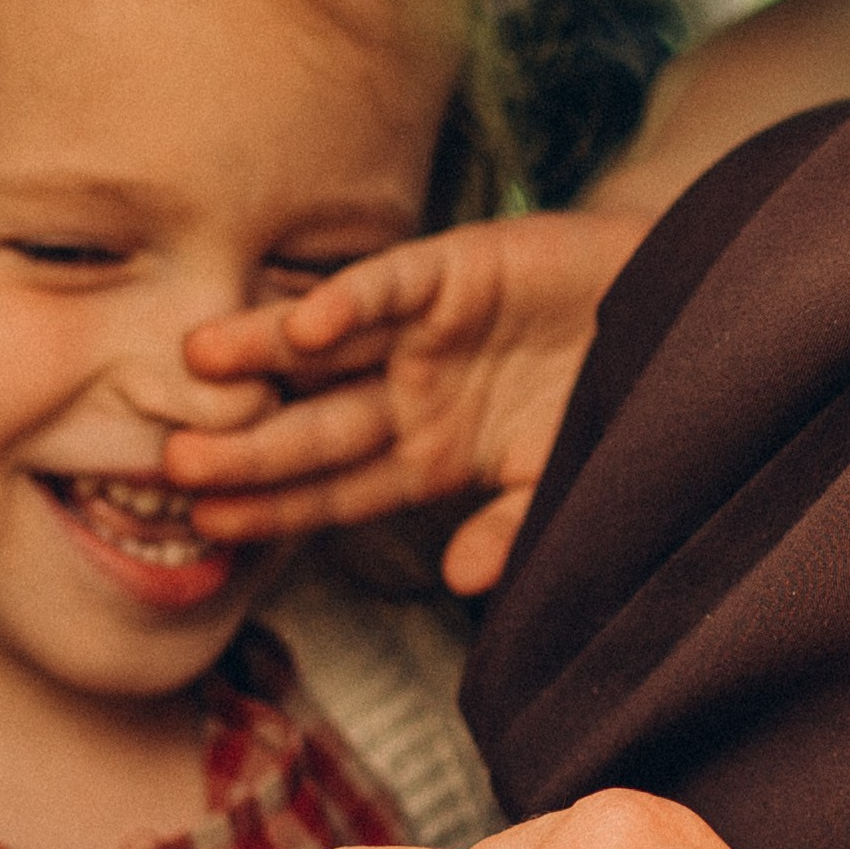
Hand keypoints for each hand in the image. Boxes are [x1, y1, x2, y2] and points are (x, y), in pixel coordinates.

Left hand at [164, 207, 640, 593]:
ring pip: (327, 346)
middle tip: (172, 463)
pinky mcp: (456, 267)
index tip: (210, 527)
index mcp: (429, 454)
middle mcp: (412, 394)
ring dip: (263, 352)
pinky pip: (391, 284)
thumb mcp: (563, 478)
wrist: (677, 308)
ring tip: (199, 362)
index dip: (273, 508)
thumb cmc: (616, 402)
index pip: (333, 491)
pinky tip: (307, 322)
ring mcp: (426, 331)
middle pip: (313, 426)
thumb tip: (466, 581)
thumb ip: (513, 527)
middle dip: (245, 445)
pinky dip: (352, 301)